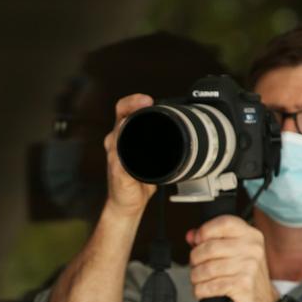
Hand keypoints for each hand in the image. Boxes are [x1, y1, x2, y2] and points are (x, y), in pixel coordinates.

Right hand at [102, 94, 157, 220]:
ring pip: (119, 136)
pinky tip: (138, 153)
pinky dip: (129, 154)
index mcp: (123, 135)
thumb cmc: (138, 179)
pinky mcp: (117, 171)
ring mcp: (115, 156)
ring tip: (142, 121)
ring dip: (129, 127)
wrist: (127, 203)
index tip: (147, 99)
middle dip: (132, 108)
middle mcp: (115, 142)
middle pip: (120, 118)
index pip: (123, 110)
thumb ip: (160, 142)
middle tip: (147, 103)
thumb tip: (186, 133)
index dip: (133, 101)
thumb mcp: (151, 156)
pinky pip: (122, 160)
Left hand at [186, 215, 276, 301]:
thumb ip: (211, 240)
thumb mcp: (234, 253)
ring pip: (207, 268)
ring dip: (196, 276)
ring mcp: (249, 267)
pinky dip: (200, 290)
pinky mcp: (243, 285)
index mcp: (251, 236)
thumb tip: (191, 235)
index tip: (197, 241)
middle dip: (195, 259)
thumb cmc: (245, 275)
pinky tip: (202, 290)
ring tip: (198, 279)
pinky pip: (210, 286)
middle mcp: (252, 249)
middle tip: (196, 265)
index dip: (205, 230)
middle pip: (210, 247)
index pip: (224, 222)